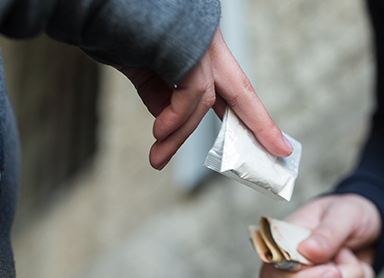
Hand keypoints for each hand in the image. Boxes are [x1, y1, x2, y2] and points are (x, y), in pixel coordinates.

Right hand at [118, 28, 291, 169]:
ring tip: (158, 156)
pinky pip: (191, 93)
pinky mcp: (189, 49)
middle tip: (279, 150)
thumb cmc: (120, 26)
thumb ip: (159, 95)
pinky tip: (160, 133)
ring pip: (205, 100)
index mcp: (201, 48)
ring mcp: (200, 46)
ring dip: (180, 134)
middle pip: (242, 91)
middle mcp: (207, 46)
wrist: (104, 4)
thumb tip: (170, 127)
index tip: (273, 141)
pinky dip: (176, 117)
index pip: (231, 86)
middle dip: (261, 124)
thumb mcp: (142, 68)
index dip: (251, 114)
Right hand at [259, 194, 381, 277]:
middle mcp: (292, 275)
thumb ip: (327, 231)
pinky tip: (360, 273)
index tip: (333, 272)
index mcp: (283, 247)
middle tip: (348, 254)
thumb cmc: (348, 214)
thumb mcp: (343, 212)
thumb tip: (307, 251)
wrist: (370, 225)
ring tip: (353, 258)